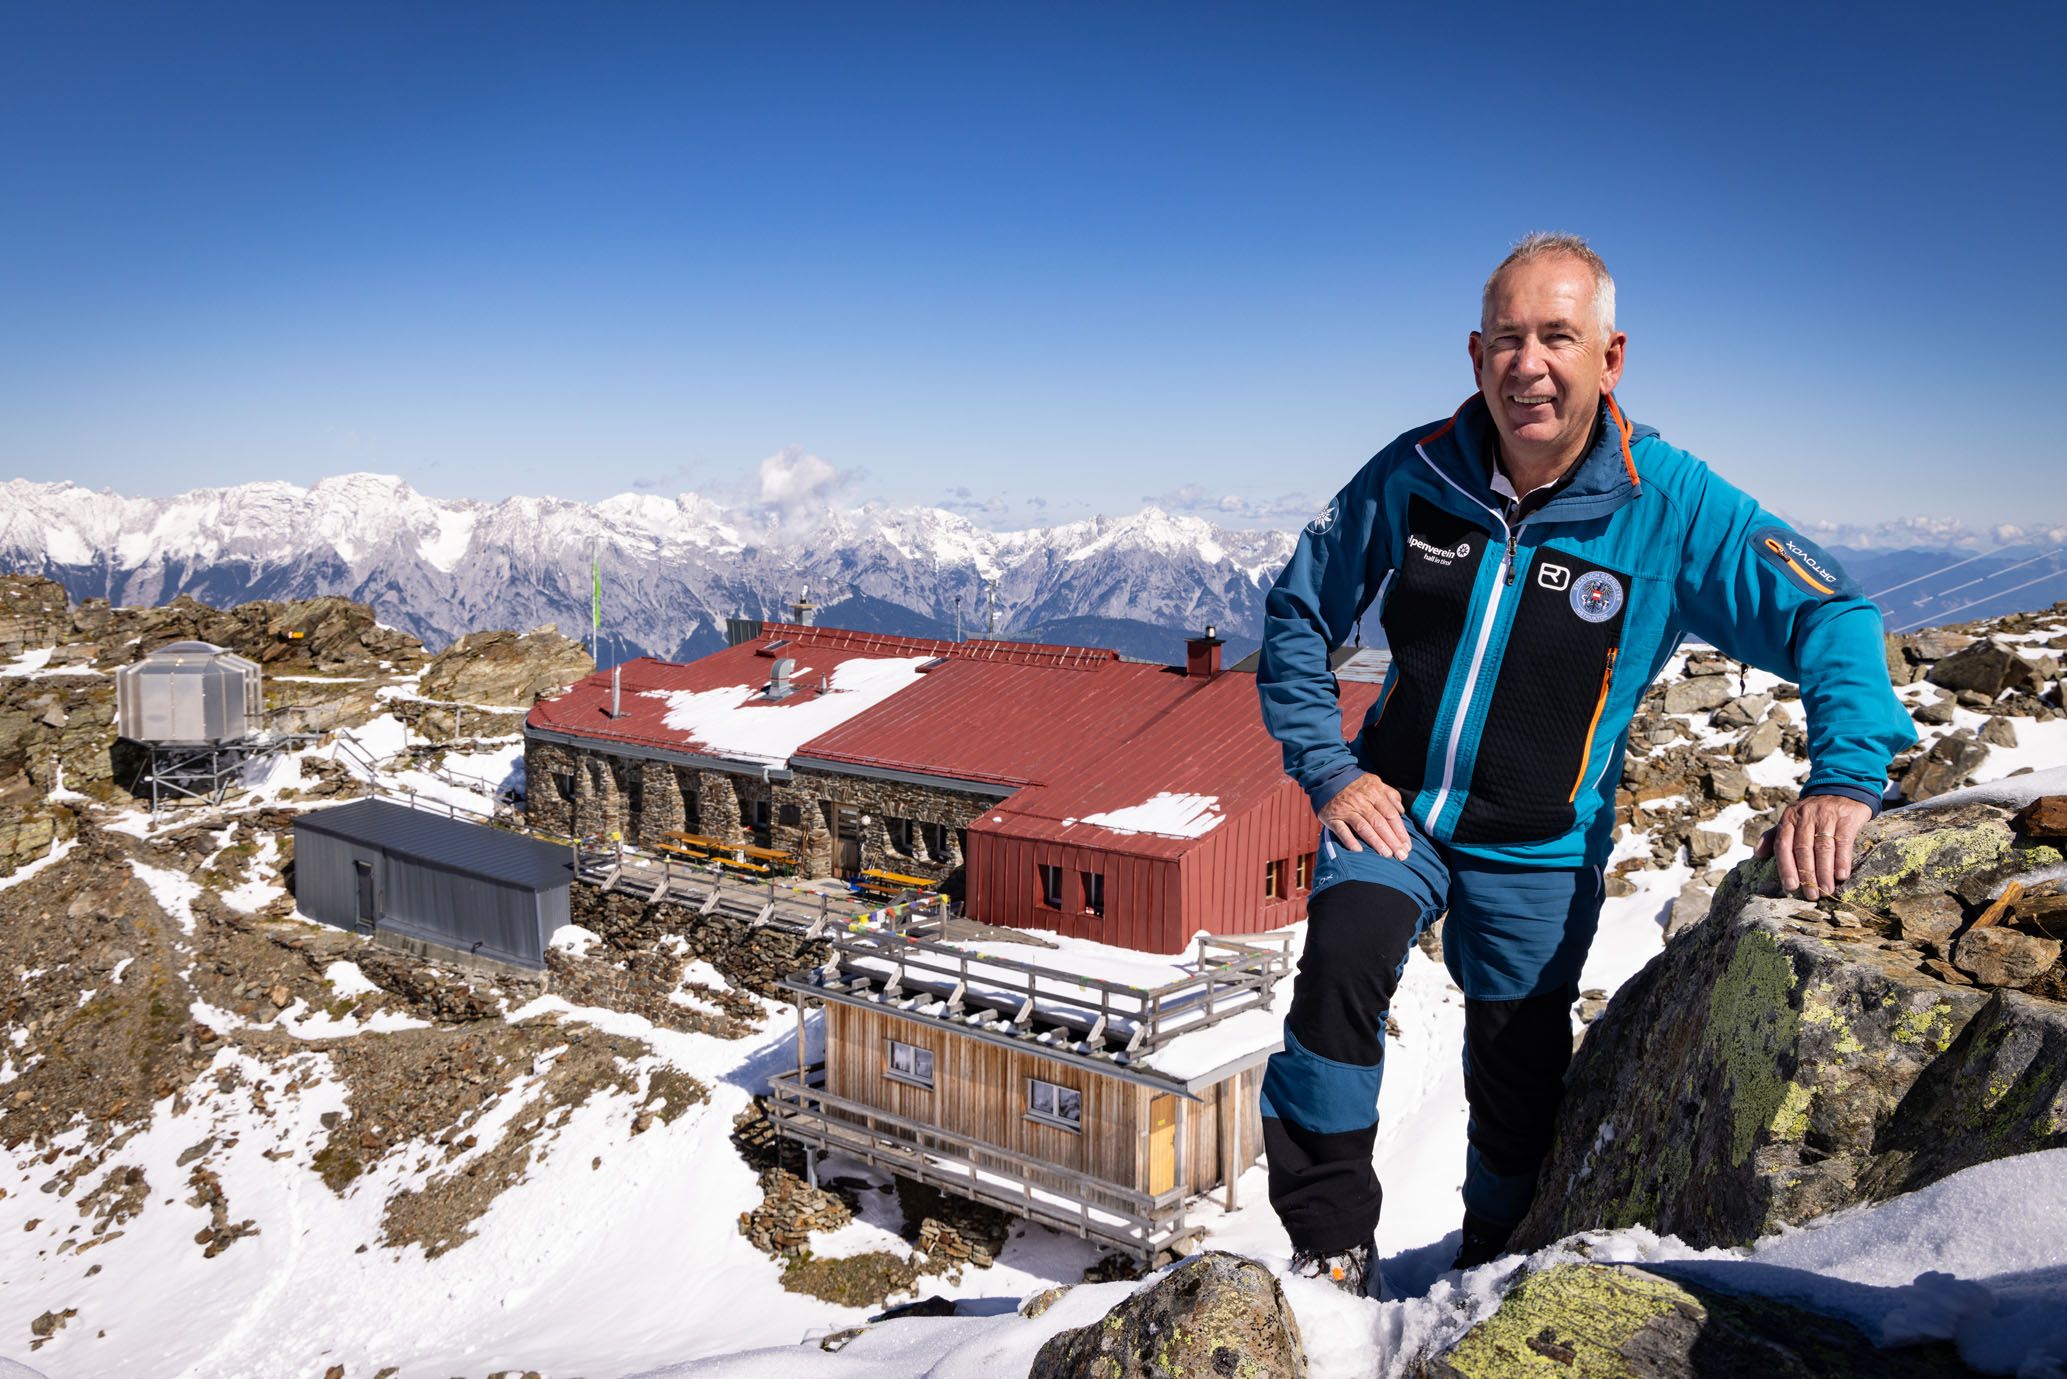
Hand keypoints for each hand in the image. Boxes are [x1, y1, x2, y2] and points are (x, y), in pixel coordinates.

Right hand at [1318, 772, 1411, 859]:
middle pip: (1379, 823)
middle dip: (1392, 840)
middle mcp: (1361, 801)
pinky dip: (1349, 840)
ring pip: (1363, 828)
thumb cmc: (1356, 784)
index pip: (1390, 814)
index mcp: (1374, 793)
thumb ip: (1390, 794)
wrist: (1328, 777)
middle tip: (1401, 856)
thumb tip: (1401, 811)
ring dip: (1376, 842)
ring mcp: (1346, 810)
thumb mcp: (1375, 783)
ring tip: (1386, 855)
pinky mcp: (1333, 817)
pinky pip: (1341, 830)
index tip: (1407, 845)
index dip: (1400, 831)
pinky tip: (1359, 851)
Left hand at [1755, 794, 1871, 900]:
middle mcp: (1805, 816)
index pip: (1783, 845)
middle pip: (1803, 849)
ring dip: (1824, 872)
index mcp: (1789, 818)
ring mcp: (1826, 816)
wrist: (1841, 788)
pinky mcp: (1846, 818)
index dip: (1786, 867)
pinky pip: (1843, 842)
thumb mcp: (1792, 819)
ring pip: (1822, 848)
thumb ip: (1774, 836)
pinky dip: (1842, 860)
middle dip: (1806, 874)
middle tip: (1811, 894)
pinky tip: (1842, 875)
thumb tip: (1756, 854)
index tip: (1791, 886)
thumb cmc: (1813, 812)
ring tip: (1826, 890)